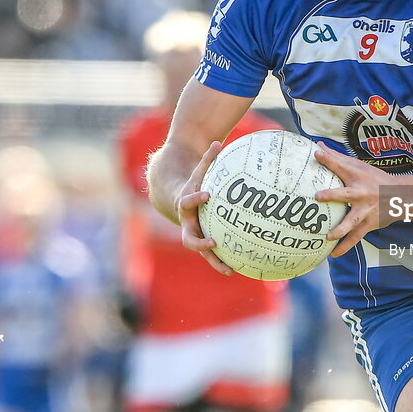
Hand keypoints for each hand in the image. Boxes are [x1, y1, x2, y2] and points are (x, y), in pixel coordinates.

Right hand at [178, 141, 233, 275]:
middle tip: (214, 242)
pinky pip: (212, 254)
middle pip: (189, 237)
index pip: (187, 201)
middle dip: (200, 242)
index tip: (207, 194)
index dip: (196, 198)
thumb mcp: (198, 171)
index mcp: (185, 204)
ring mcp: (193, 234)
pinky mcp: (202, 241)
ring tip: (229, 270)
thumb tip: (217, 141)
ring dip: (214, 261)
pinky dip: (222, 261)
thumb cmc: (192, 182)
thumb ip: (207, 159)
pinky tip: (238, 268)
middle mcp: (187, 223)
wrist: (174, 198)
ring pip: (201, 251)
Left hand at [313, 142, 392, 257]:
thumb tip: (318, 146)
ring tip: (328, 236)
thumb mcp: (359, 166)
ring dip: (340, 229)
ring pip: (352, 222)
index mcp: (357, 177)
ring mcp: (365, 211)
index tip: (316, 154)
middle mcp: (361, 193)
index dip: (329, 159)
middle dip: (332, 195)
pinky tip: (333, 254)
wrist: (400, 196)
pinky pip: (355, 237)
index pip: (341, 166)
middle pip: (346, 195)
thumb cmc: (374, 178)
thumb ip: (337, 158)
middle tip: (318, 197)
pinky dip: (345, 247)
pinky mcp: (368, 224)